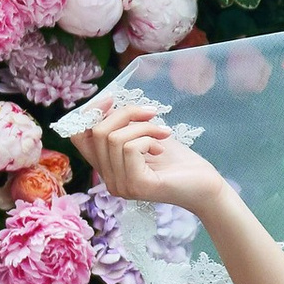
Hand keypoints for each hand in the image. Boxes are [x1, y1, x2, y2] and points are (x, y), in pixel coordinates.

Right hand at [72, 93, 213, 215]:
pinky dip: (148, 139)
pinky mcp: (136, 185)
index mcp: (108, 167)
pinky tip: (161, 148)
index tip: (113, 98)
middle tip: (152, 113)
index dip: (90, 112)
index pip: (78, 137)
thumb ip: (125, 124)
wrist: (205, 185)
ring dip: (142, 126)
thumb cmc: (179, 161)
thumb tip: (108, 102)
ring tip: (162, 132)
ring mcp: (120, 185)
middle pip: (96, 132)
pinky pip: (130, 148)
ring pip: (114, 137)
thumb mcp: (146, 135)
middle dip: (126, 113)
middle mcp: (109, 179)